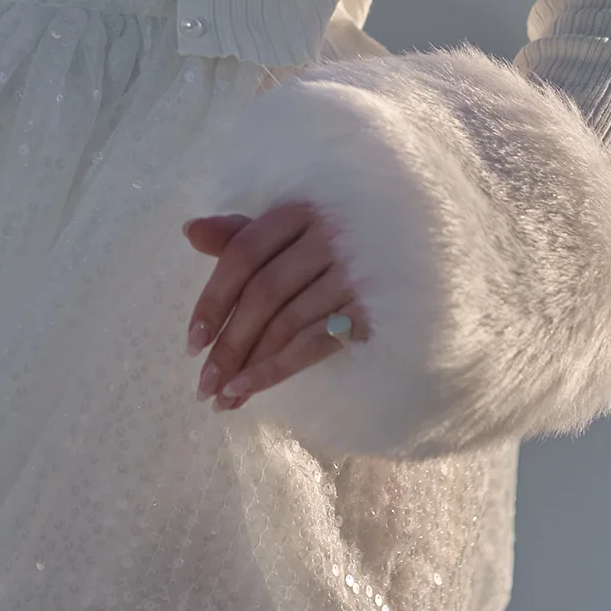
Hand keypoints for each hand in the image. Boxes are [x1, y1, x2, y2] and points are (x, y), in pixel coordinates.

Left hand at [183, 204, 364, 410]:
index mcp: (300, 210)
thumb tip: (190, 231)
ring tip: (220, 399)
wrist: (419, 252)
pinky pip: (314, 344)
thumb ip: (241, 234)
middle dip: (228, 345)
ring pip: (286, 323)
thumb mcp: (293, 230)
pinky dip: (275, 371)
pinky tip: (248, 390)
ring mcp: (353, 273)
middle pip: (263, 294)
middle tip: (202, 386)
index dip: (213, 300)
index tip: (192, 343)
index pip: (243, 254)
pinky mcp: (371, 308)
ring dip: (247, 365)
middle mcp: (328, 236)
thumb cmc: (341, 241)